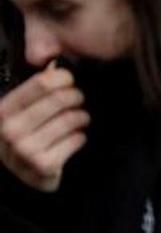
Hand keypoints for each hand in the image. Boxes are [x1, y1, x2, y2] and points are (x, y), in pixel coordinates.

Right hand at [0, 67, 88, 191]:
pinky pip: (77, 139)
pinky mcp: (44, 165)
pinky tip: (74, 138)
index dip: (63, 78)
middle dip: (76, 97)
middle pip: (61, 99)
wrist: (23, 175)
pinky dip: (81, 137)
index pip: (42, 82)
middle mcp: (10, 130)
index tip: (69, 81)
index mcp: (3, 111)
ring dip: (81, 117)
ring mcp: (25, 150)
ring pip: (71, 119)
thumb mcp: (20, 107)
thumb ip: (35, 84)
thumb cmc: (27, 133)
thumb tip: (52, 58)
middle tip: (77, 101)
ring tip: (78, 119)